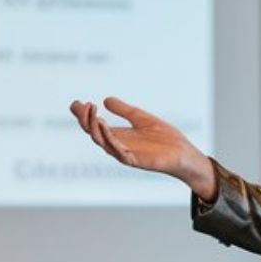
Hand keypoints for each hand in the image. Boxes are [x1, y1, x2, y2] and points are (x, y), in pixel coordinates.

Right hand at [68, 96, 215, 198]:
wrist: (184, 153)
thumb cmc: (165, 139)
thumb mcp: (141, 118)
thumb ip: (125, 110)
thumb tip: (106, 99)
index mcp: (118, 136)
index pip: (94, 125)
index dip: (84, 115)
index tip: (76, 102)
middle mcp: (118, 146)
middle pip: (93, 133)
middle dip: (85, 119)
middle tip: (82, 105)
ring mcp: (125, 154)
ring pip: (102, 142)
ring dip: (94, 127)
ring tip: (91, 112)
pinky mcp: (136, 161)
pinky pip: (118, 151)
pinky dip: (110, 139)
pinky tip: (104, 126)